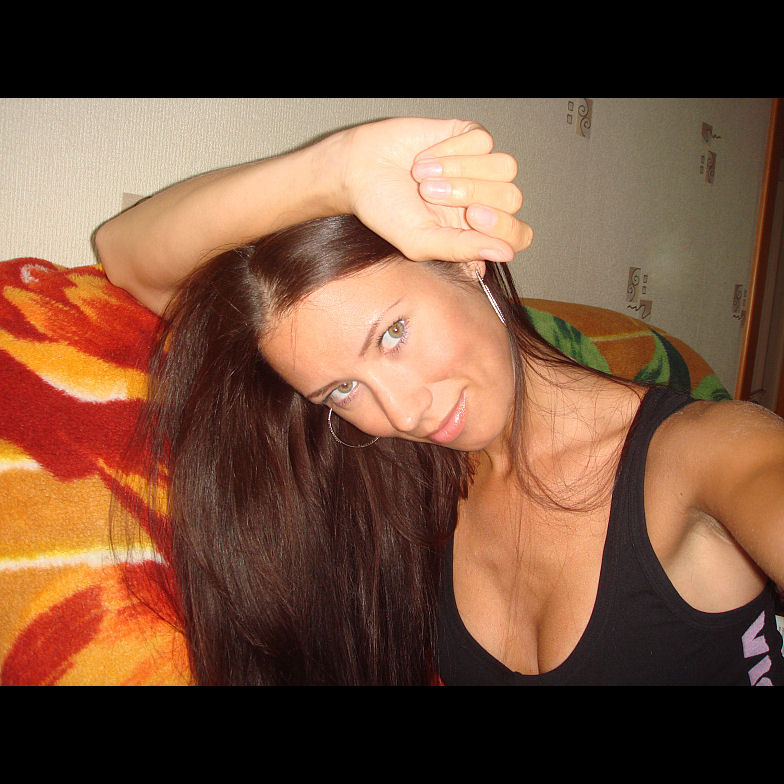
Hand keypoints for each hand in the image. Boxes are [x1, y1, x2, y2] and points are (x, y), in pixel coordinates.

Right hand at [340, 118, 532, 263]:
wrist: (358, 170)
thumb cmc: (386, 211)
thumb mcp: (420, 241)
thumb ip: (462, 248)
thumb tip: (505, 253)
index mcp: (477, 232)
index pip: (517, 234)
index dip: (503, 226)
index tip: (473, 216)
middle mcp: (484, 199)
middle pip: (511, 197)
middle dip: (470, 194)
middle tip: (430, 195)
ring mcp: (479, 166)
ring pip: (504, 167)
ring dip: (460, 171)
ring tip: (424, 177)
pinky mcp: (469, 136)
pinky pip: (482, 141)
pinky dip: (450, 149)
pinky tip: (425, 157)